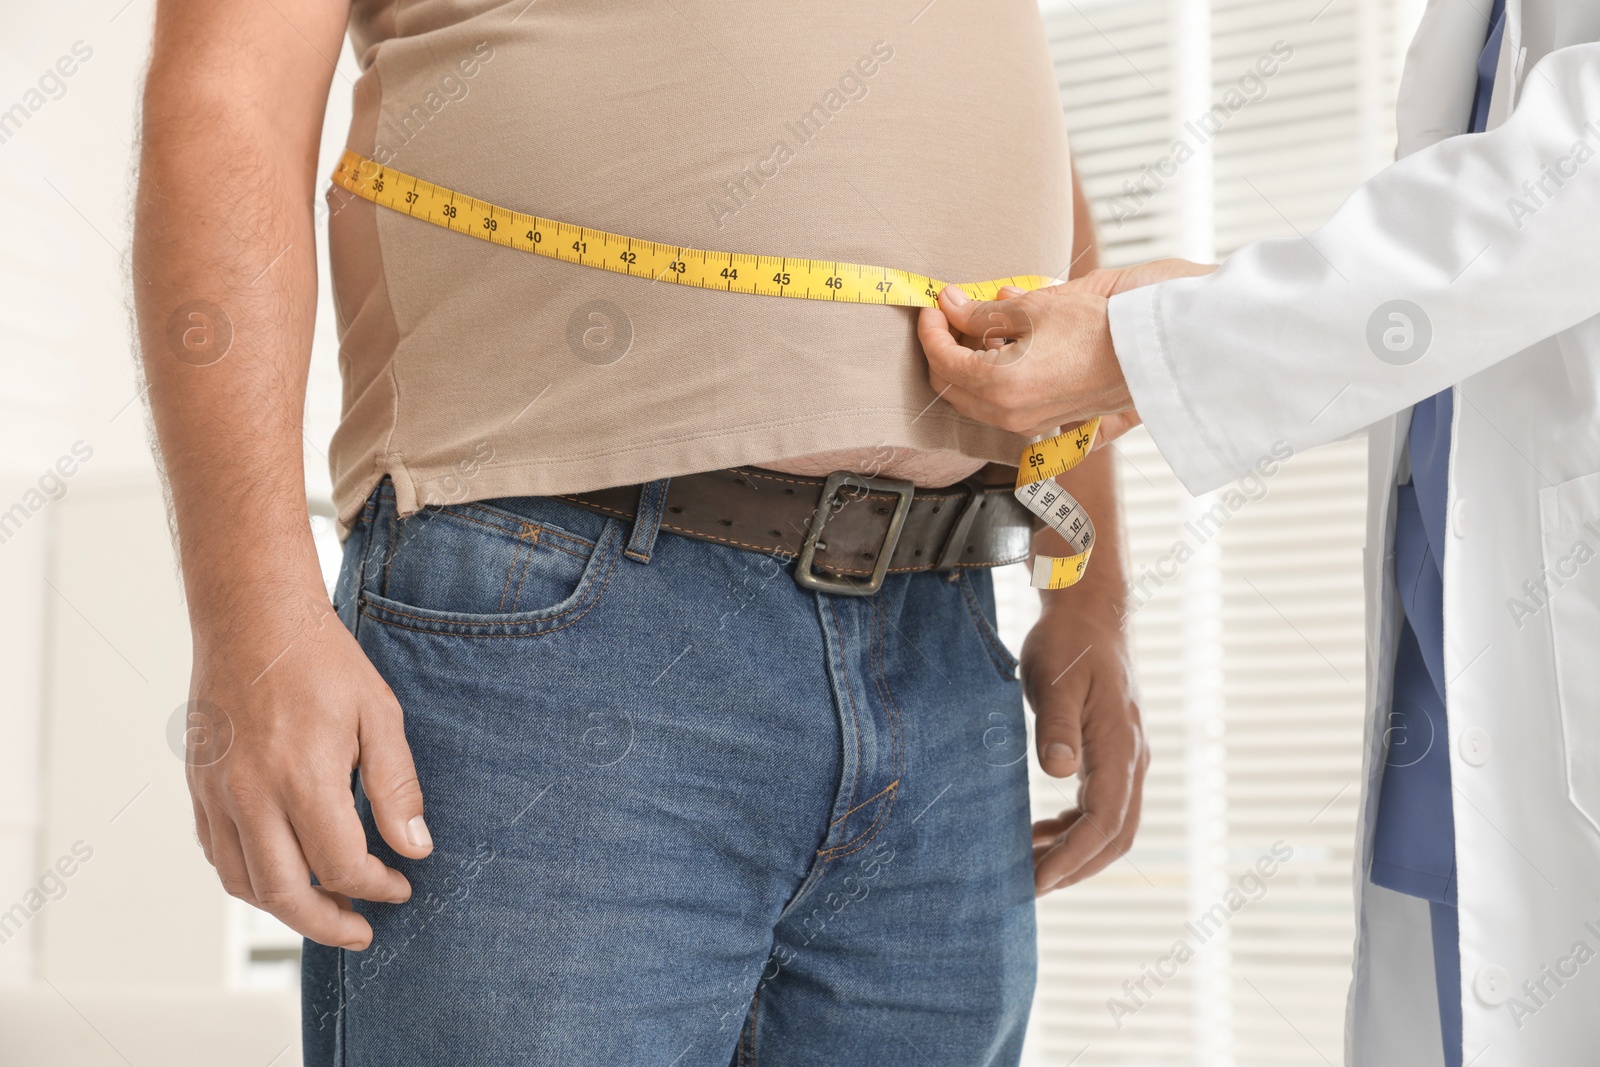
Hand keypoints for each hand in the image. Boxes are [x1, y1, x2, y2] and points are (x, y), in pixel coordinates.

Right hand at [185, 594, 430, 948]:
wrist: (251, 619)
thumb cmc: (322, 661)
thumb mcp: (380, 715)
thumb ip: (396, 787)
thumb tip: (415, 847)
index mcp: (302, 776)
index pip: (339, 866)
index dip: (375, 887)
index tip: (401, 885)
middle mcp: (251, 794)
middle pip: (285, 894)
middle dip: (328, 924)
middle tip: (362, 933)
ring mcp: (217, 794)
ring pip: (244, 884)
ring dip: (286, 911)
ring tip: (326, 913)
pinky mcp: (199, 789)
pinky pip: (219, 856)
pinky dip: (251, 881)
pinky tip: (284, 877)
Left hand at [916, 259, 1215, 447]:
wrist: (1148, 353)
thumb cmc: (1097, 327)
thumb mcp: (1032, 309)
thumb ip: (982, 312)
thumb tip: (951, 305)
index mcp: (999, 385)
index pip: (942, 360)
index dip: (931, 330)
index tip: (934, 306)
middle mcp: (1008, 414)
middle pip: (951, 386)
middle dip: (943, 349)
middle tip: (949, 317)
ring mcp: (1027, 424)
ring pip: (975, 399)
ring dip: (968, 365)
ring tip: (981, 328)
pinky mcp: (1046, 424)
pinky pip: (1002, 406)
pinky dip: (992, 379)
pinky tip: (1007, 349)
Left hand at [1022, 592, 1147, 893]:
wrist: (1090, 613)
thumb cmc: (1069, 644)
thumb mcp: (1054, 680)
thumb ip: (1057, 727)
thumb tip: (1058, 773)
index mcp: (1120, 747)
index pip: (1104, 822)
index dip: (1072, 858)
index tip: (1036, 881)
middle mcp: (1132, 759)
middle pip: (1117, 836)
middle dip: (1077, 868)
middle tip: (1030, 887)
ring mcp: (1127, 757)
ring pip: (1114, 825)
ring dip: (1077, 852)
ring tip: (1030, 865)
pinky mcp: (1113, 752)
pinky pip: (1104, 805)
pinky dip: (1077, 829)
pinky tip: (1043, 831)